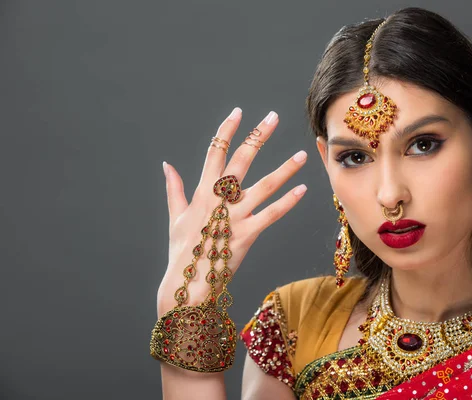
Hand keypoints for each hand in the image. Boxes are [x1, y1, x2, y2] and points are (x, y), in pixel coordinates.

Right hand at [156, 108, 307, 317]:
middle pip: (242, 159)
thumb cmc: (181, 250)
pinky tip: (302, 190)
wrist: (186, 282)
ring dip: (284, 169)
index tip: (239, 113)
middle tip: (273, 117)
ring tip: (302, 155)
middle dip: (258, 136)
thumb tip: (167, 165)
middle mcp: (219, 199)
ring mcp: (234, 216)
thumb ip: (174, 188)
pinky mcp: (248, 234)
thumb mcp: (175, 216)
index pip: (216, 151)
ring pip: (264, 186)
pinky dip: (288, 202)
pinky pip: (272, 214)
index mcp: (202, 191)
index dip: (227, 130)